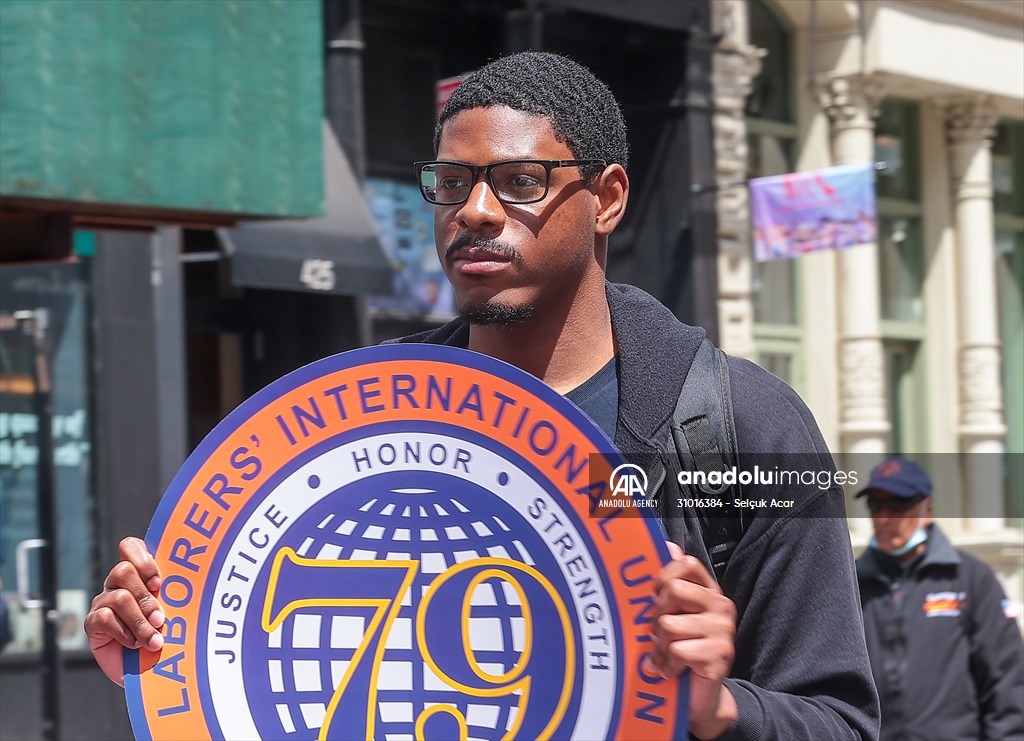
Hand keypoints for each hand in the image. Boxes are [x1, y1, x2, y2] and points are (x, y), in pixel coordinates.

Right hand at [83, 537, 164, 685]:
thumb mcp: (176, 612)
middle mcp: (117, 584)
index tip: (159, 582)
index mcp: (139, 574)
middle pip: (123, 570)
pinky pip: (105, 618)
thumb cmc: (170, 637)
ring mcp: (103, 602)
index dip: (142, 559)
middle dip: (145, 597)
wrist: (153, 673)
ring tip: (154, 640)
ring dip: (139, 621)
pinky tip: (135, 645)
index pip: (130, 547)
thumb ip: (174, 594)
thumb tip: (188, 582)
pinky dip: (124, 633)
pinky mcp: (92, 624)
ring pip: (118, 597)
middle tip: (161, 619)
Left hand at [649, 541, 738, 739]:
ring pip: (669, 625)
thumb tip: (668, 545)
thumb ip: (671, 582)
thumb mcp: (674, 615)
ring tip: (664, 656)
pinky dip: (666, 665)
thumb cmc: (682, 650)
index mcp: (710, 591)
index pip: (686, 564)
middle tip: (658, 634)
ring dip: (659, 646)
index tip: (656, 598)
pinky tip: (670, 671)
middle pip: (673, 591)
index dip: (664, 578)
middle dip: (657, 616)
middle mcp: (721, 607)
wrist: (701, 698)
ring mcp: (723, 631)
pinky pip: (677, 651)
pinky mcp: (719, 656)